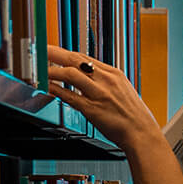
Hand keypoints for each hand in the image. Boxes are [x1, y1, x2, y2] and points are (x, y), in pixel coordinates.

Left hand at [44, 47, 158, 153]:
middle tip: (40, 50)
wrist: (142, 133)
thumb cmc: (132, 116)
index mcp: (113, 73)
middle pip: (75, 59)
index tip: (52, 51)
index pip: (83, 57)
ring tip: (40, 69)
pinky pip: (69, 96)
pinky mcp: (92, 109)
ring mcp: (99, 94)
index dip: (64, 52)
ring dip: (52, 70)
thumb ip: (103, 81)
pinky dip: (55, 89)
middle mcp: (106, 80)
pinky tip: (47, 87)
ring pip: (70, 74)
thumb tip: (85, 76)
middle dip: (54, 53)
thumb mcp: (122, 90)